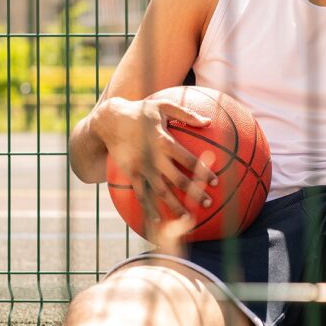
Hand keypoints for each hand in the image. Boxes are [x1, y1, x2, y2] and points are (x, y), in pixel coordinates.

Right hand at [98, 97, 218, 224]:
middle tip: (208, 203)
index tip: (216, 182)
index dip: (203, 171)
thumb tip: (208, 121)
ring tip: (188, 219)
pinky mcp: (131, 174)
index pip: (188, 159)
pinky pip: (141, 194)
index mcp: (163, 140)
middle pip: (177, 179)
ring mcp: (141, 168)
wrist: (110, 120)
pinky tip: (158, 219)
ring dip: (174, 206)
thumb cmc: (140, 111)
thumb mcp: (162, 106)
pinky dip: (149, 208)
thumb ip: (186, 114)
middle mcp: (153, 157)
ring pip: (160, 191)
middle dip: (194, 192)